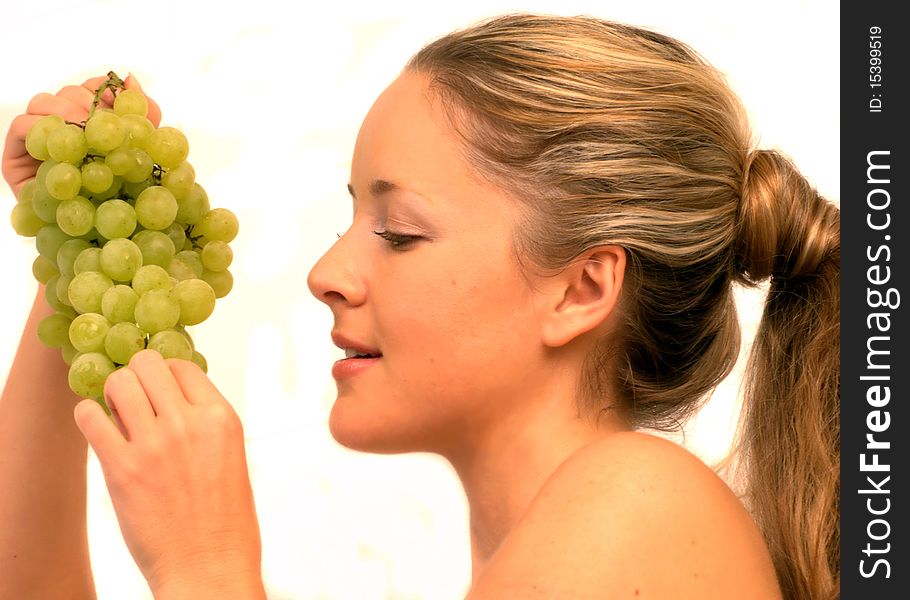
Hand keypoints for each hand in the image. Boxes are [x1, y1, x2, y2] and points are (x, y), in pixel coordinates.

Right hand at [1, 74, 161, 197]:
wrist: (101, 238)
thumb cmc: (119, 198)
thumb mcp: (141, 154)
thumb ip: (141, 117)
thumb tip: (131, 78)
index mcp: (90, 125)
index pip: (90, 90)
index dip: (102, 88)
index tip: (119, 98)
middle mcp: (63, 129)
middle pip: (67, 93)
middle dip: (86, 102)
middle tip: (103, 122)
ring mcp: (38, 141)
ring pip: (43, 102)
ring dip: (67, 111)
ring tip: (87, 134)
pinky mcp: (16, 157)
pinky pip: (22, 127)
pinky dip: (42, 127)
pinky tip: (65, 142)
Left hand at [73, 350, 264, 597]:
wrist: (209, 568)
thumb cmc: (225, 522)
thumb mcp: (232, 457)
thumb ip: (206, 425)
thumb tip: (173, 400)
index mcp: (221, 419)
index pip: (183, 365)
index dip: (166, 374)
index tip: (158, 389)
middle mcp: (188, 423)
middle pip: (147, 364)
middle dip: (136, 376)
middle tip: (133, 397)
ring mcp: (154, 444)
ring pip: (117, 383)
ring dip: (111, 393)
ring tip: (115, 414)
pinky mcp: (122, 468)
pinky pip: (89, 418)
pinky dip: (87, 416)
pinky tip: (98, 430)